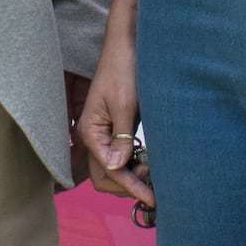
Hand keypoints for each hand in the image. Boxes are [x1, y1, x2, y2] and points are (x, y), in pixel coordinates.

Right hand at [74, 46, 152, 218]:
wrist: (126, 47)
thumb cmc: (124, 71)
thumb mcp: (126, 106)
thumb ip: (121, 138)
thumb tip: (116, 168)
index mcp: (90, 132)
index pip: (108, 172)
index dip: (131, 187)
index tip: (153, 198)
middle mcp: (92, 137)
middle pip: (105, 177)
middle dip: (128, 186)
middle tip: (155, 188)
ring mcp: (102, 135)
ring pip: (112, 169)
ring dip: (131, 177)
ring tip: (155, 175)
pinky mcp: (114, 130)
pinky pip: (119, 156)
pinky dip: (133, 165)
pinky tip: (149, 164)